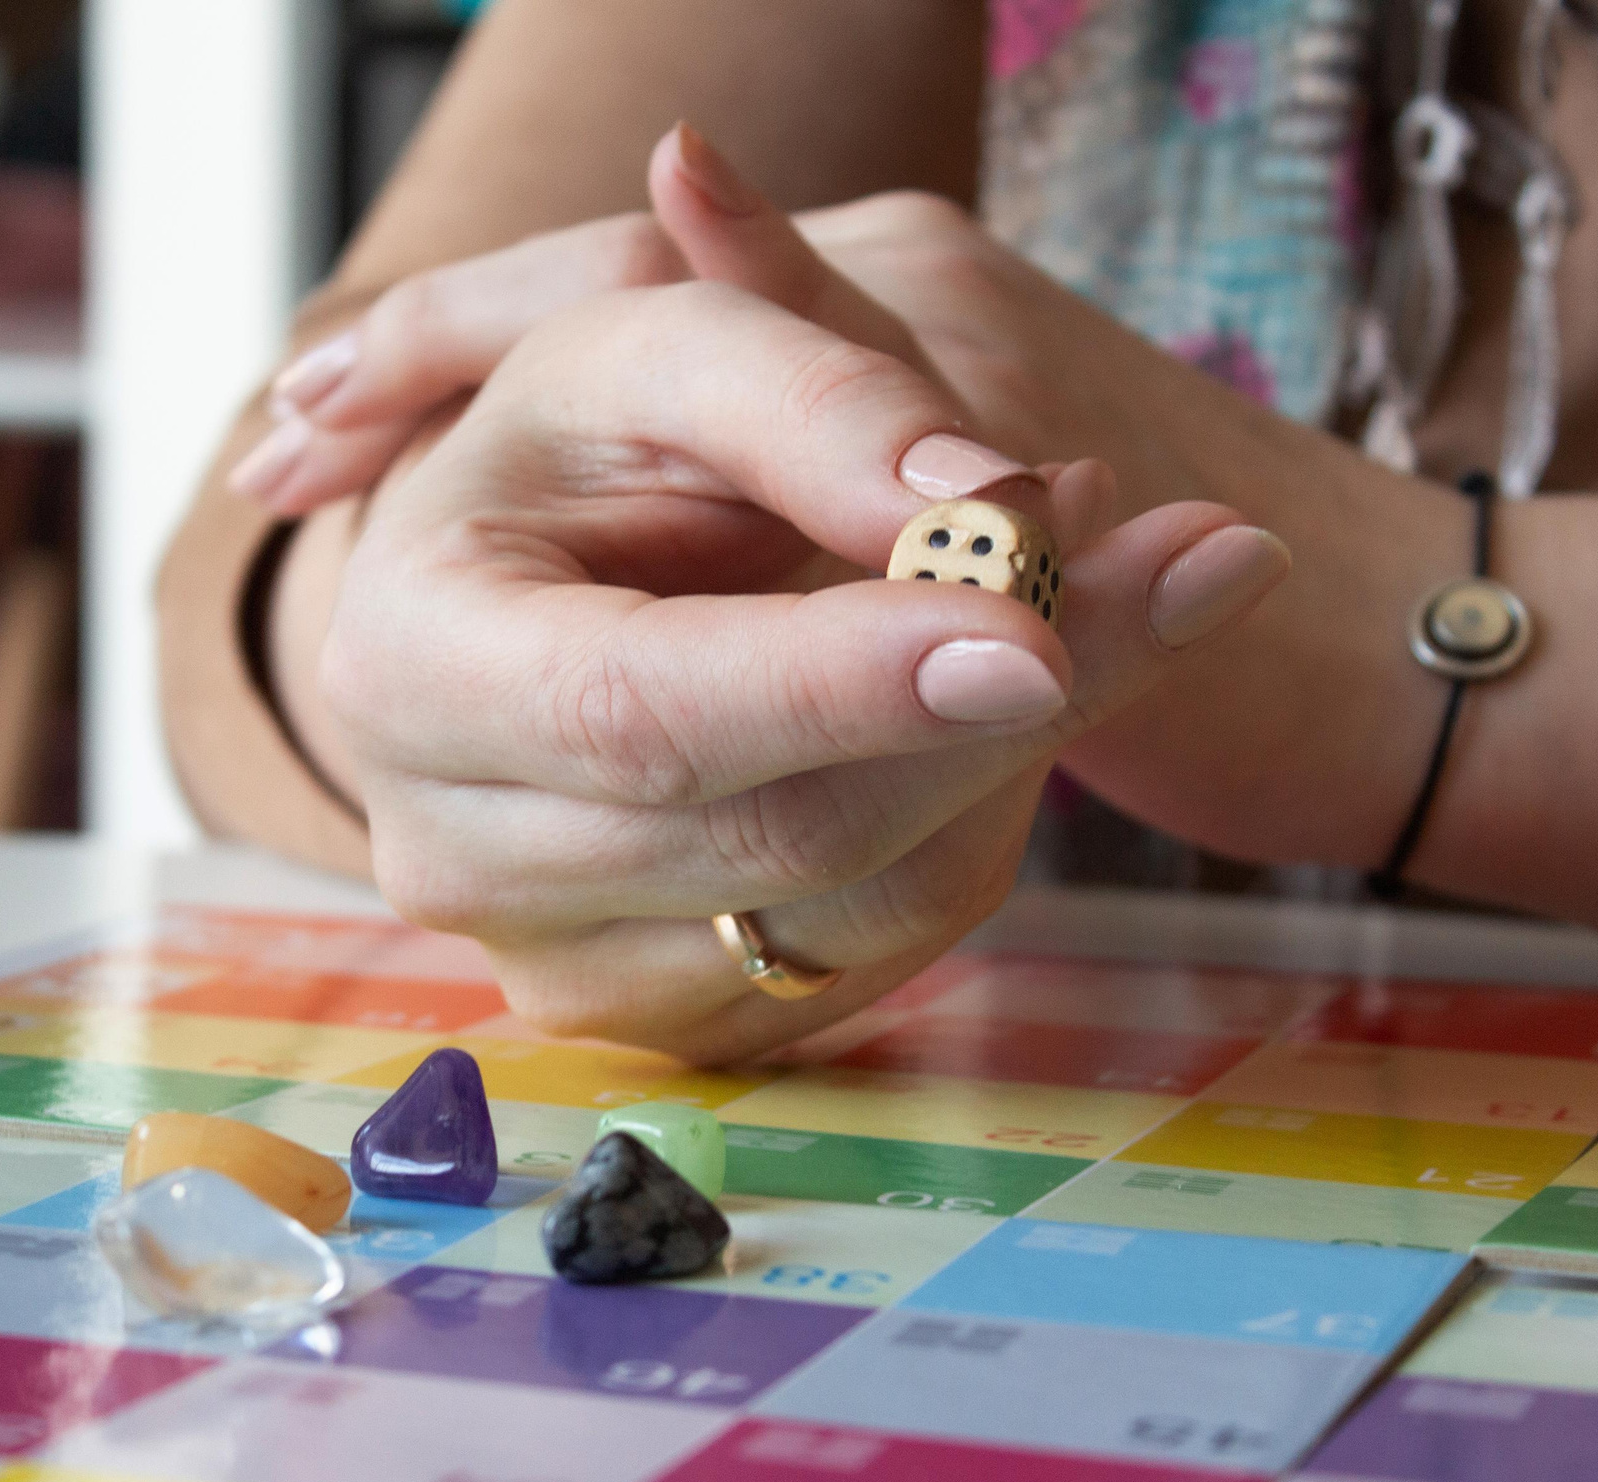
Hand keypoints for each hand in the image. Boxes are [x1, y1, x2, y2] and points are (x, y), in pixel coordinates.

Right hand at [314, 277, 1286, 1061]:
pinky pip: (886, 955)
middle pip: (786, 833)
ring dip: (1022, 754)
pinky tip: (980, 706)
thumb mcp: (661, 348)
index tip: (1035, 626)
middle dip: (1012, 702)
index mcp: (410, 668)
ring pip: (865, 911)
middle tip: (1187, 559)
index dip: (842, 681)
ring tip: (1078, 592)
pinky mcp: (670, 1018)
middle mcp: (454, 854)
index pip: (640, 715)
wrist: (531, 583)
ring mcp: (559, 964)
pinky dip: (978, 818)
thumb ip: (812, 392)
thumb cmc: (583, 452)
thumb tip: (992, 505)